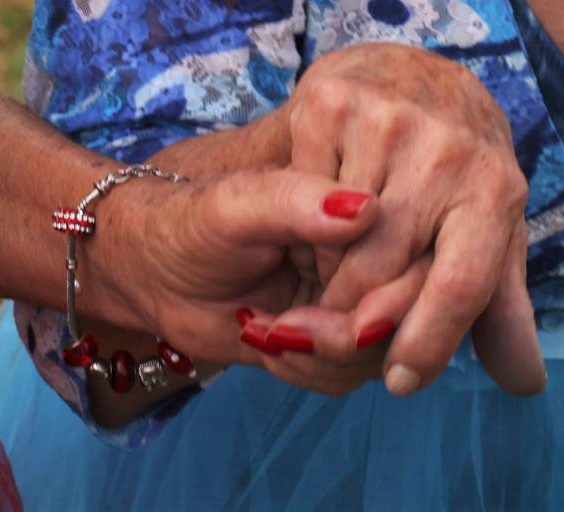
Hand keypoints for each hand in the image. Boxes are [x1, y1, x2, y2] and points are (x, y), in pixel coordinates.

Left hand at [86, 168, 381, 380]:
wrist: (154, 272)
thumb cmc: (186, 224)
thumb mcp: (231, 206)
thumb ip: (292, 200)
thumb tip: (364, 209)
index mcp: (350, 192)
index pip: (406, 248)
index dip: (375, 295)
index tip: (316, 315)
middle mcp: (365, 240)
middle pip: (410, 305)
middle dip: (346, 337)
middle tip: (281, 331)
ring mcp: (355, 286)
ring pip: (386, 346)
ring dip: (324, 359)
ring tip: (267, 334)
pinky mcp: (340, 327)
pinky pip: (358, 369)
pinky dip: (313, 370)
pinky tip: (266, 343)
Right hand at [248, 45, 543, 400]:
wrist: (408, 72)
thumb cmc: (453, 168)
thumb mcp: (487, 230)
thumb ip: (501, 310)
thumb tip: (525, 385)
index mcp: (497, 187)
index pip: (462, 286)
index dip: (428, 344)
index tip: (398, 380)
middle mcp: (449, 147)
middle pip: (386, 270)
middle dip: (359, 316)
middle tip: (346, 328)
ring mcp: (388, 118)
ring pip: (338, 239)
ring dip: (327, 275)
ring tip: (334, 274)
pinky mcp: (331, 100)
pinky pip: (302, 193)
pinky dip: (302, 224)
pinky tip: (315, 223)